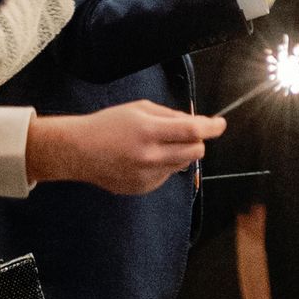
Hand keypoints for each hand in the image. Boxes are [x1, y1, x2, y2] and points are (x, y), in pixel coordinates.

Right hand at [26, 100, 222, 193]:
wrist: (78, 151)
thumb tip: (198, 123)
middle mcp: (150, 157)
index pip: (192, 131)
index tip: (220, 124)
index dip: (212, 127)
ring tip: (152, 145)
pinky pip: (166, 175)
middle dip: (197, 141)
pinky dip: (163, 165)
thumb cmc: (109, 125)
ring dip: (177, 153)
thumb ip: (171, 116)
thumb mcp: (140, 109)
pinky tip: (141, 159)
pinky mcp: (143, 188)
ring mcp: (146, 176)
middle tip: (185, 133)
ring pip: (182, 164)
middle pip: (195, 152)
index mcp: (148, 131)